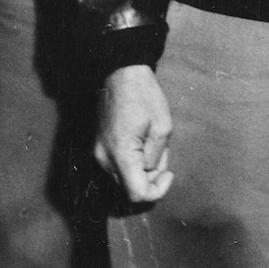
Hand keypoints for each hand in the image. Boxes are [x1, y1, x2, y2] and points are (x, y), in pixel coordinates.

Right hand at [96, 65, 174, 203]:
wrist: (120, 73)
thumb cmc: (144, 96)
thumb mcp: (163, 127)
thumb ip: (157, 158)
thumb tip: (151, 173)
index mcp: (121, 154)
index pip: (137, 194)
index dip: (157, 191)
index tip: (169, 174)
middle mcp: (104, 159)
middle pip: (130, 189)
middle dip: (151, 178)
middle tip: (164, 153)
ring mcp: (99, 154)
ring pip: (125, 178)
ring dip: (142, 169)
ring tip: (153, 142)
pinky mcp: (99, 148)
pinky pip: (118, 166)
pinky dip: (133, 162)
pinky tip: (143, 142)